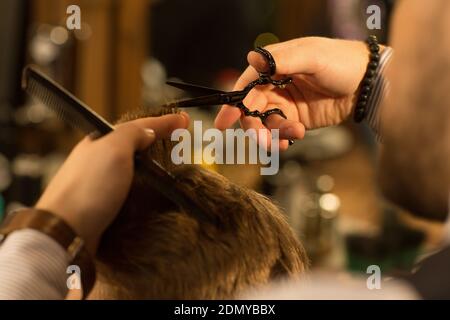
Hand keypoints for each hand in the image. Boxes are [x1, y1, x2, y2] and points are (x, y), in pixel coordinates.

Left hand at [36, 113, 189, 254]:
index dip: (163, 123)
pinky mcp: (104, 209)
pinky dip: (146, 191)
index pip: (137, 127)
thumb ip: (132, 135)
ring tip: (174, 170)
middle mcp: (98, 163)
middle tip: (181, 144)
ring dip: (154, 170)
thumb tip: (149, 130)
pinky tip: (155, 195)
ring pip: (133, 172)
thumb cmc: (89, 188)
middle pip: (134, 149)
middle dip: (158, 144)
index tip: (184, 121)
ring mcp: (100, 187)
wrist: (66, 231)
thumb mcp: (114, 150)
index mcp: (99, 143)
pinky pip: (131, 194)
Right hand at [215, 37, 373, 149]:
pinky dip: (281, 140)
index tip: (225, 122)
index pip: (247, 85)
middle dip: (254, 126)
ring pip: (265, 124)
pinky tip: (291, 140)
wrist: (368, 84)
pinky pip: (280, 133)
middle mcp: (276, 85)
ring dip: (272, 134)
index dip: (234, 103)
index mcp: (275, 66)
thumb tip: (252, 58)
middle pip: (252, 109)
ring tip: (292, 135)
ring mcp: (286, 104)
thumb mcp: (313, 57)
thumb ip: (283, 60)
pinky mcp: (296, 120)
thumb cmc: (342, 62)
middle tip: (263, 139)